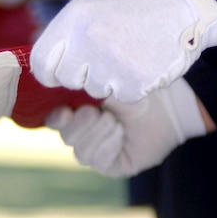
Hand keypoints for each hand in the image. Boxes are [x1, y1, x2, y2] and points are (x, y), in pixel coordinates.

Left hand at [31, 0, 216, 101]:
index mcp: (74, 18)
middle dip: (83, 74)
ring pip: (96, 89)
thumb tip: (39, 65)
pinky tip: (144, 63)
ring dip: (110, 78)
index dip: (49, 72)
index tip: (59, 73)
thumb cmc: (132, 10)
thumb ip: (63, 34)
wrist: (186, 8)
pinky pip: (122, 95)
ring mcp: (113, 61)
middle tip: (105, 56)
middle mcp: (89, 39)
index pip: (41, 62)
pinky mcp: (136, 81)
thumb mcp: (90, 8)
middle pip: (68, 79)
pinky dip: (132, 85)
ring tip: (129, 53)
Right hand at [45, 78, 207, 177]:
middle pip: (66, 137)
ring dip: (98, 135)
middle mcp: (83, 134)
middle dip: (82, 125)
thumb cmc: (137, 87)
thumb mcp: (104, 79)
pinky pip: (99, 162)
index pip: (53, 121)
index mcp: (76, 112)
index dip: (57, 118)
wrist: (169, 106)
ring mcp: (96, 151)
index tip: (66, 111)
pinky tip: (121, 135)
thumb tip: (47, 52)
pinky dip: (109, 146)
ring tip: (115, 122)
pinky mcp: (112, 165)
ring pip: (80, 152)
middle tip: (100, 113)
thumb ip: (77, 74)